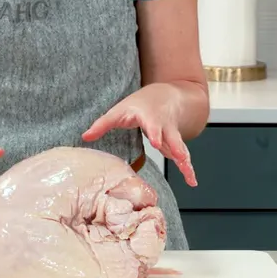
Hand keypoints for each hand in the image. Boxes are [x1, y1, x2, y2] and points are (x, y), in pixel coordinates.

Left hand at [82, 82, 197, 186]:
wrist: (166, 96)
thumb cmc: (140, 104)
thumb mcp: (119, 110)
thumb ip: (103, 124)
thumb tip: (84, 137)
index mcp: (149, 116)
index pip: (152, 124)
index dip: (155, 132)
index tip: (155, 141)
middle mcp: (164, 125)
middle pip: (171, 136)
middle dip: (175, 146)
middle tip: (178, 156)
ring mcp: (172, 135)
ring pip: (181, 148)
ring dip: (185, 161)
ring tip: (189, 174)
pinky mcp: (176, 144)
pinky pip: (184, 157)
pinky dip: (188, 168)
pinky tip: (192, 181)